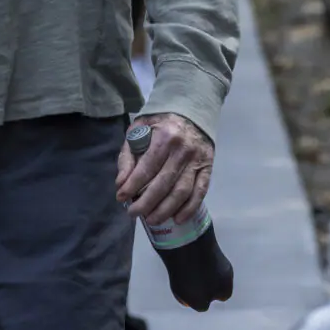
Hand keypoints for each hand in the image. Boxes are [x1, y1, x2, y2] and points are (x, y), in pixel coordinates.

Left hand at [115, 113, 213, 227]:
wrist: (192, 110)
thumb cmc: (160, 121)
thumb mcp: (138, 129)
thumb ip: (128, 155)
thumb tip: (121, 183)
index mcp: (164, 137)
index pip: (147, 167)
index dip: (133, 185)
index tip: (120, 198)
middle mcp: (183, 150)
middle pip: (164, 183)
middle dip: (147, 203)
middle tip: (134, 214)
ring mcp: (198, 160)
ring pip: (182, 192)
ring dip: (166, 210)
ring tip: (151, 220)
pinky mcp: (208, 168)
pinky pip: (200, 192)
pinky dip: (189, 208)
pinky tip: (177, 219)